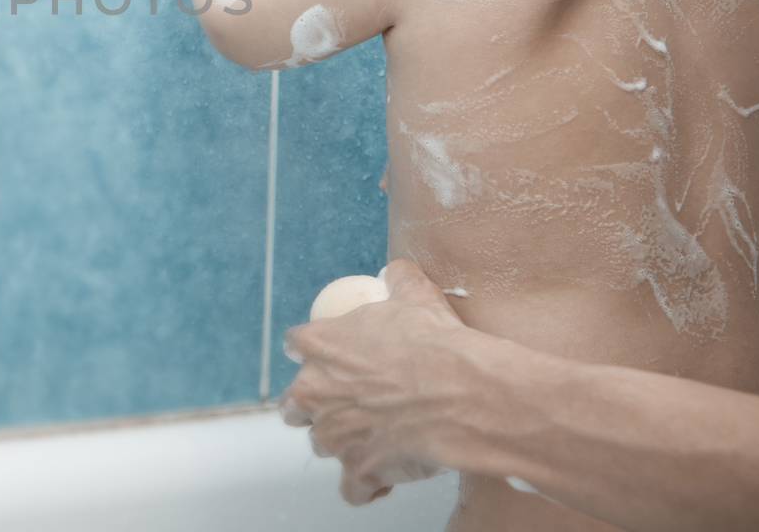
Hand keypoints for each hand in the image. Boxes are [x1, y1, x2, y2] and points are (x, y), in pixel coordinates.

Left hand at [278, 260, 470, 504]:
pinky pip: (353, 489)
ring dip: (343, 442)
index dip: (310, 351)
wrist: (464, 393)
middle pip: (294, 404)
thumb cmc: (436, 343)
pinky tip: (385, 478)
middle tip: (343, 403)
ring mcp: (334, 436)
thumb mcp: (416, 296)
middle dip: (312, 405)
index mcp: (320, 346)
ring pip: (323, 444)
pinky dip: (367, 486)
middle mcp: (316, 392)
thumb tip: (397, 270)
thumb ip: (398, 280)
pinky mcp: (359, 471)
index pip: (295, 345)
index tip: (326, 356)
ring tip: (375, 438)